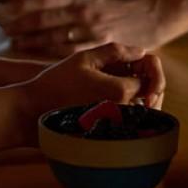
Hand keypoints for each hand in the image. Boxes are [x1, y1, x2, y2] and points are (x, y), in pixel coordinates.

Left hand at [0, 0, 164, 55]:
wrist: (153, 17)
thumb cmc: (119, 6)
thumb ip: (70, 0)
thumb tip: (41, 3)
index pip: (44, 0)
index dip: (22, 6)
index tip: (6, 10)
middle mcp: (84, 12)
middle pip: (45, 20)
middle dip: (22, 26)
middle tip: (4, 31)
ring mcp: (92, 32)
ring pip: (54, 39)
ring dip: (32, 42)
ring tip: (14, 45)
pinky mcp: (100, 47)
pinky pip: (71, 52)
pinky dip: (52, 54)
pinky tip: (39, 56)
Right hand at [17, 44, 165, 142]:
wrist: (35, 111)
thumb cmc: (57, 82)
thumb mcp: (85, 58)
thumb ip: (115, 51)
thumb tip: (141, 50)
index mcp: (120, 91)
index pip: (150, 78)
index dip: (142, 66)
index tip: (128, 62)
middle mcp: (123, 113)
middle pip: (152, 98)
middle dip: (146, 82)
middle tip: (126, 71)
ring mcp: (116, 128)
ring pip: (144, 113)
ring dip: (139, 97)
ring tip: (117, 83)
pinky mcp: (110, 137)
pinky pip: (130, 124)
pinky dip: (129, 111)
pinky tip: (110, 99)